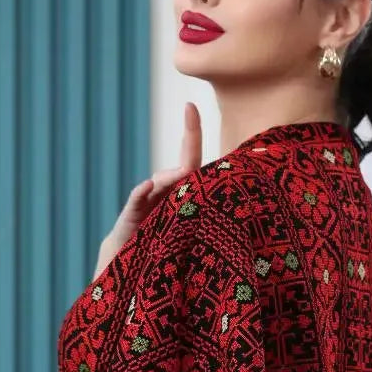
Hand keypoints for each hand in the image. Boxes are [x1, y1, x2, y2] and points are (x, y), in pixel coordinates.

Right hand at [97, 101, 202, 272]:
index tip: (191, 105)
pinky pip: (137, 202)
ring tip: (180, 174)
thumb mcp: (190, 232)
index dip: (193, 133)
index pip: (192, 160)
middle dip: (190, 137)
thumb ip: (204, 215)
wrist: (133, 267)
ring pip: (163, 182)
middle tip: (191, 112)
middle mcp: (166, 192)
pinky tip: (148, 188)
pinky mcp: (131, 217)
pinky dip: (142, 194)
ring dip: (172, 177)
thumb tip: (241, 208)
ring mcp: (148, 202)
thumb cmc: (166, 249)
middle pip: (184, 166)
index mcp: (183, 195)